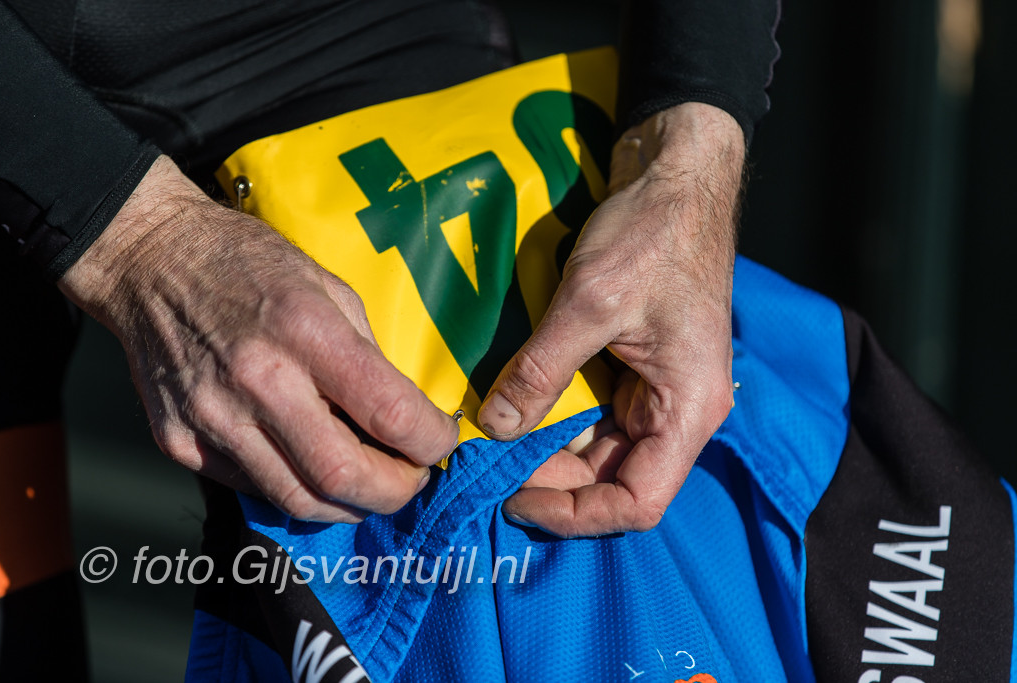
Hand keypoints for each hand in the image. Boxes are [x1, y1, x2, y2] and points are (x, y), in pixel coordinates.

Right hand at [59, 156, 458, 521]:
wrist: (150, 261)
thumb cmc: (249, 264)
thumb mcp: (328, 285)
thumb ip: (367, 353)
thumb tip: (404, 412)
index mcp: (306, 331)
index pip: (389, 413)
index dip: (431, 442)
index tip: (441, 443)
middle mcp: (258, 381)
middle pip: (344, 477)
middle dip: (396, 492)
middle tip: (413, 479)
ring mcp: (212, 418)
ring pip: (298, 500)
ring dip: (350, 505)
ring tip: (371, 486)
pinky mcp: (179, 441)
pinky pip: (253, 488)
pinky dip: (295, 488)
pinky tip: (311, 468)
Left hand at [479, 102, 744, 536]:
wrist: (675, 177)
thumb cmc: (651, 235)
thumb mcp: (590, 302)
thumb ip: (542, 370)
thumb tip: (494, 428)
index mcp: (687, 409)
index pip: (638, 501)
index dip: (575, 514)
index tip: (514, 500)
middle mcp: (677, 412)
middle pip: (611, 479)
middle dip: (547, 479)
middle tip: (482, 465)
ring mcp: (655, 391)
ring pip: (595, 448)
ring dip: (544, 449)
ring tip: (488, 441)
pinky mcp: (633, 369)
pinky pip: (591, 411)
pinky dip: (552, 415)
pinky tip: (512, 407)